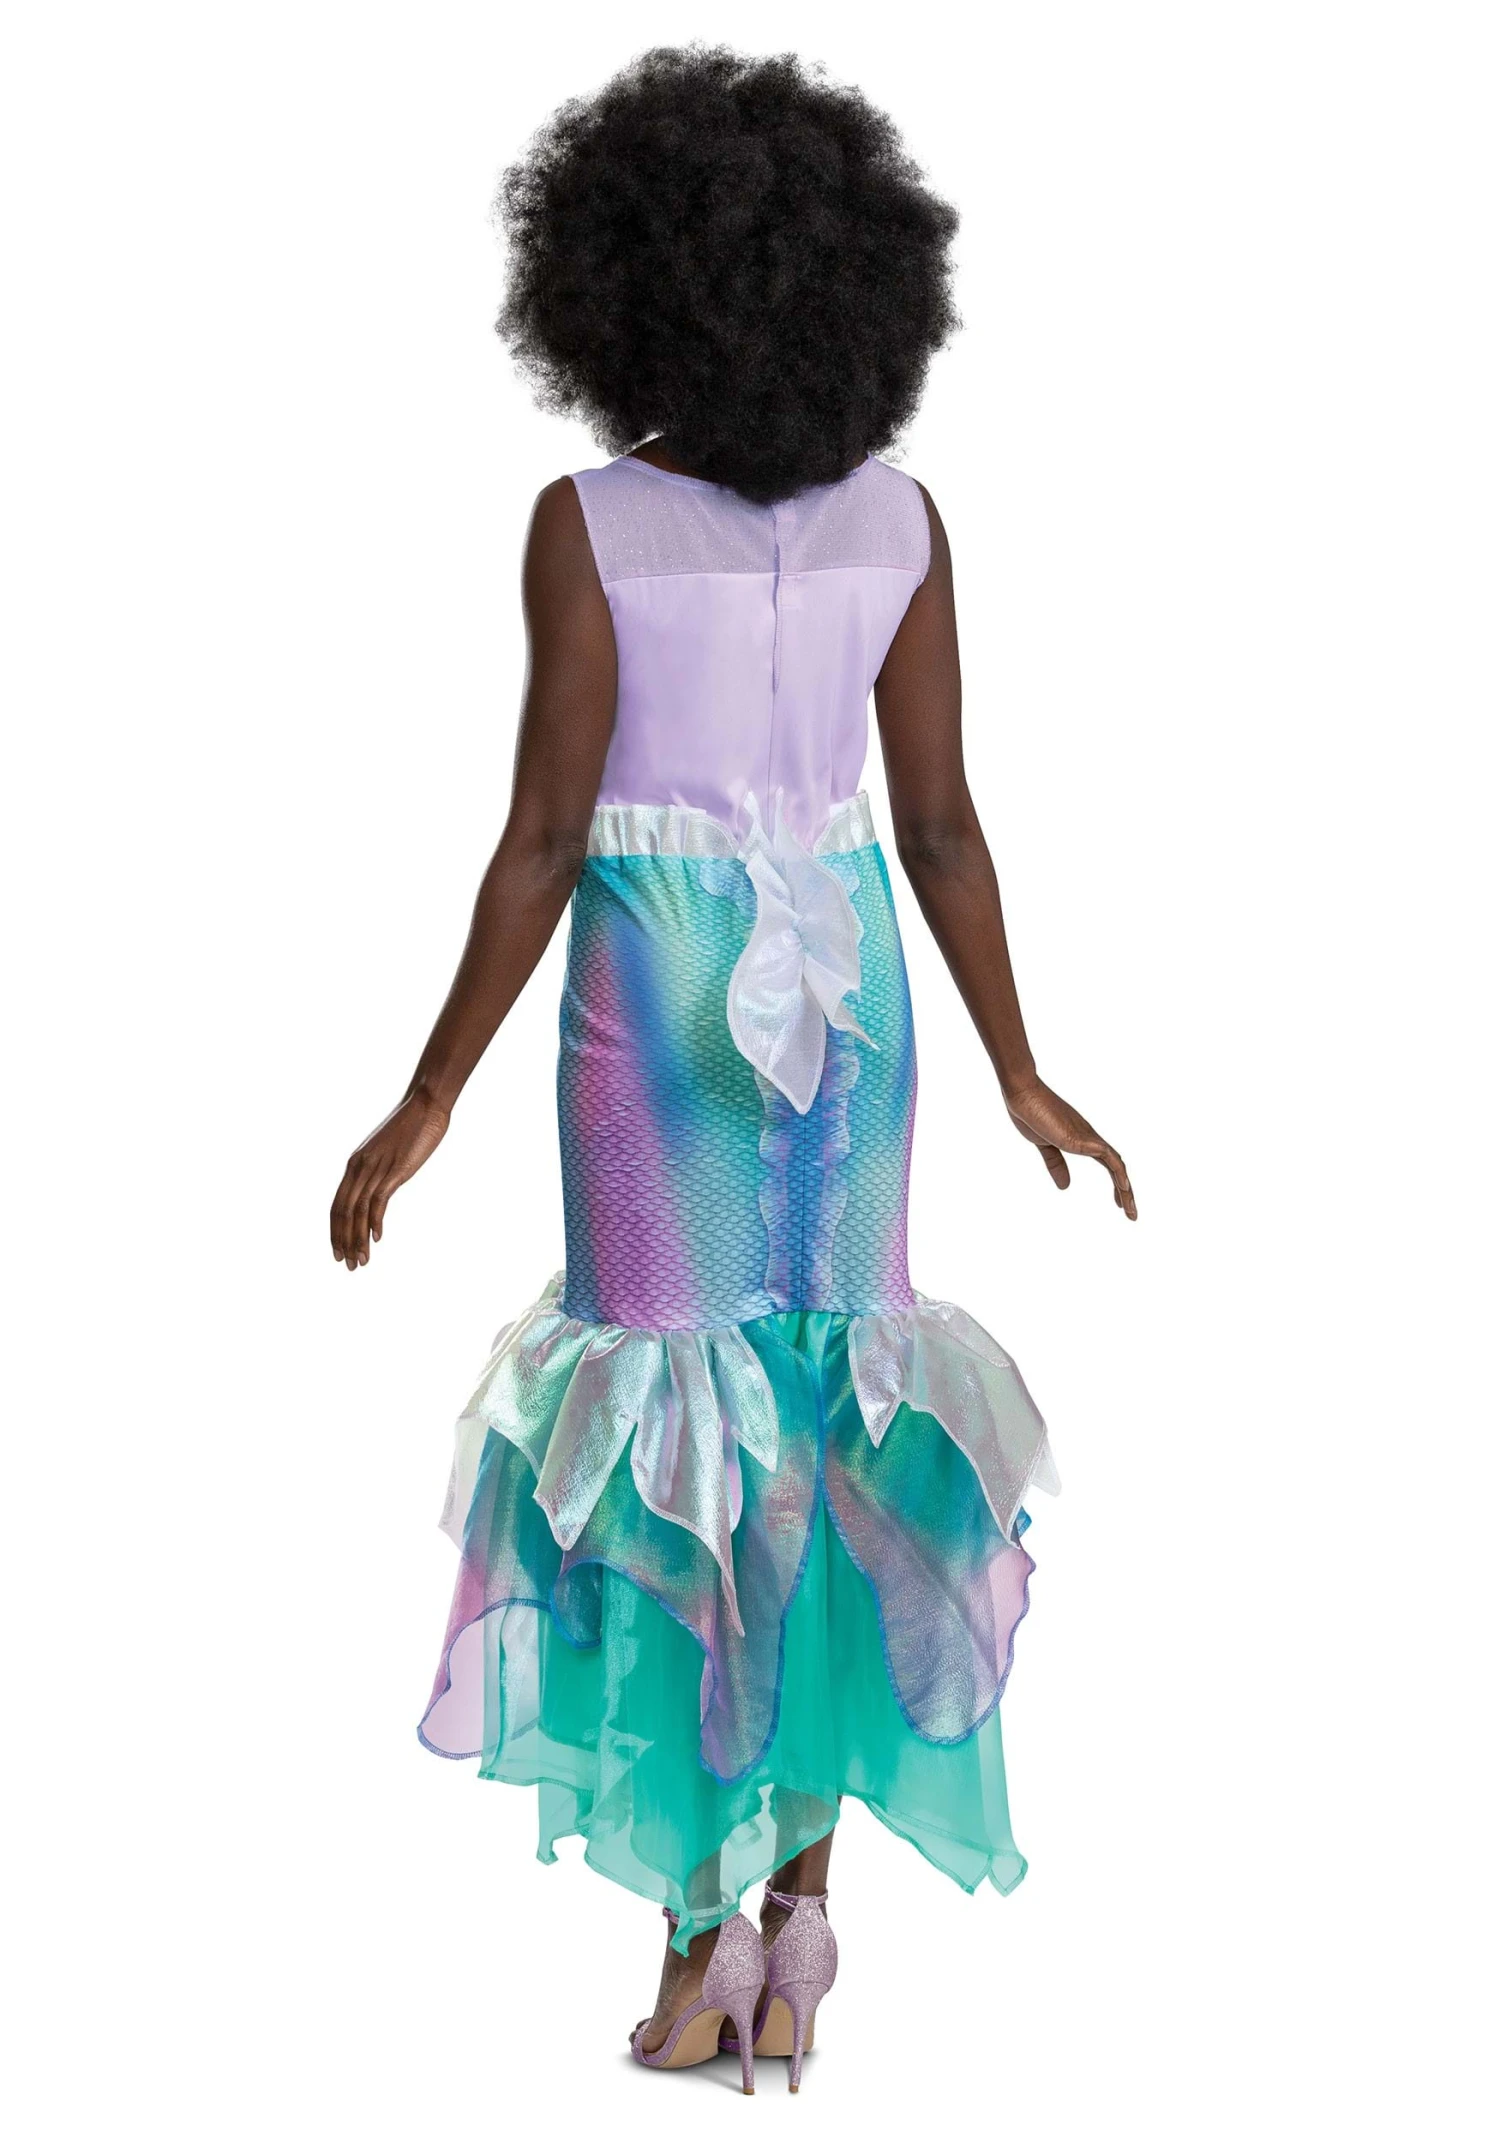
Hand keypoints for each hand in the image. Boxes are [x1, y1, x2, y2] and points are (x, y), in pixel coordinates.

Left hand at [330, 1091, 449, 1268]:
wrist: (425, 1105)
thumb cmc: (410, 1127)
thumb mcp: (387, 1153)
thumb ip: (379, 1171)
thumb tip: (379, 1188)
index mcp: (355, 1164)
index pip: (337, 1204)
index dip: (336, 1231)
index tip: (338, 1251)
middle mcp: (360, 1167)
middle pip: (343, 1211)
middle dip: (343, 1241)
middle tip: (348, 1265)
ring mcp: (376, 1168)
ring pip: (358, 1211)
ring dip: (358, 1239)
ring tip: (362, 1260)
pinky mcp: (395, 1170)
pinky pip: (378, 1200)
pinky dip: (374, 1222)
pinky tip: (377, 1239)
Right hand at [1004, 1077, 1135, 1219]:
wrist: (1024, 1095)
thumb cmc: (1031, 1114)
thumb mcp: (1044, 1146)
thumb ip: (1056, 1164)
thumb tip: (1065, 1186)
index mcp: (1082, 1140)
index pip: (1108, 1164)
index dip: (1116, 1183)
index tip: (1119, 1203)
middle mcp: (1090, 1139)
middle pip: (1117, 1167)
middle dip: (1126, 1192)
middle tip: (1131, 1214)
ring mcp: (1088, 1138)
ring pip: (1118, 1166)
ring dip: (1127, 1189)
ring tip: (1131, 1212)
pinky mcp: (1083, 1140)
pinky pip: (1111, 1159)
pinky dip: (1120, 1174)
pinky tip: (1125, 1189)